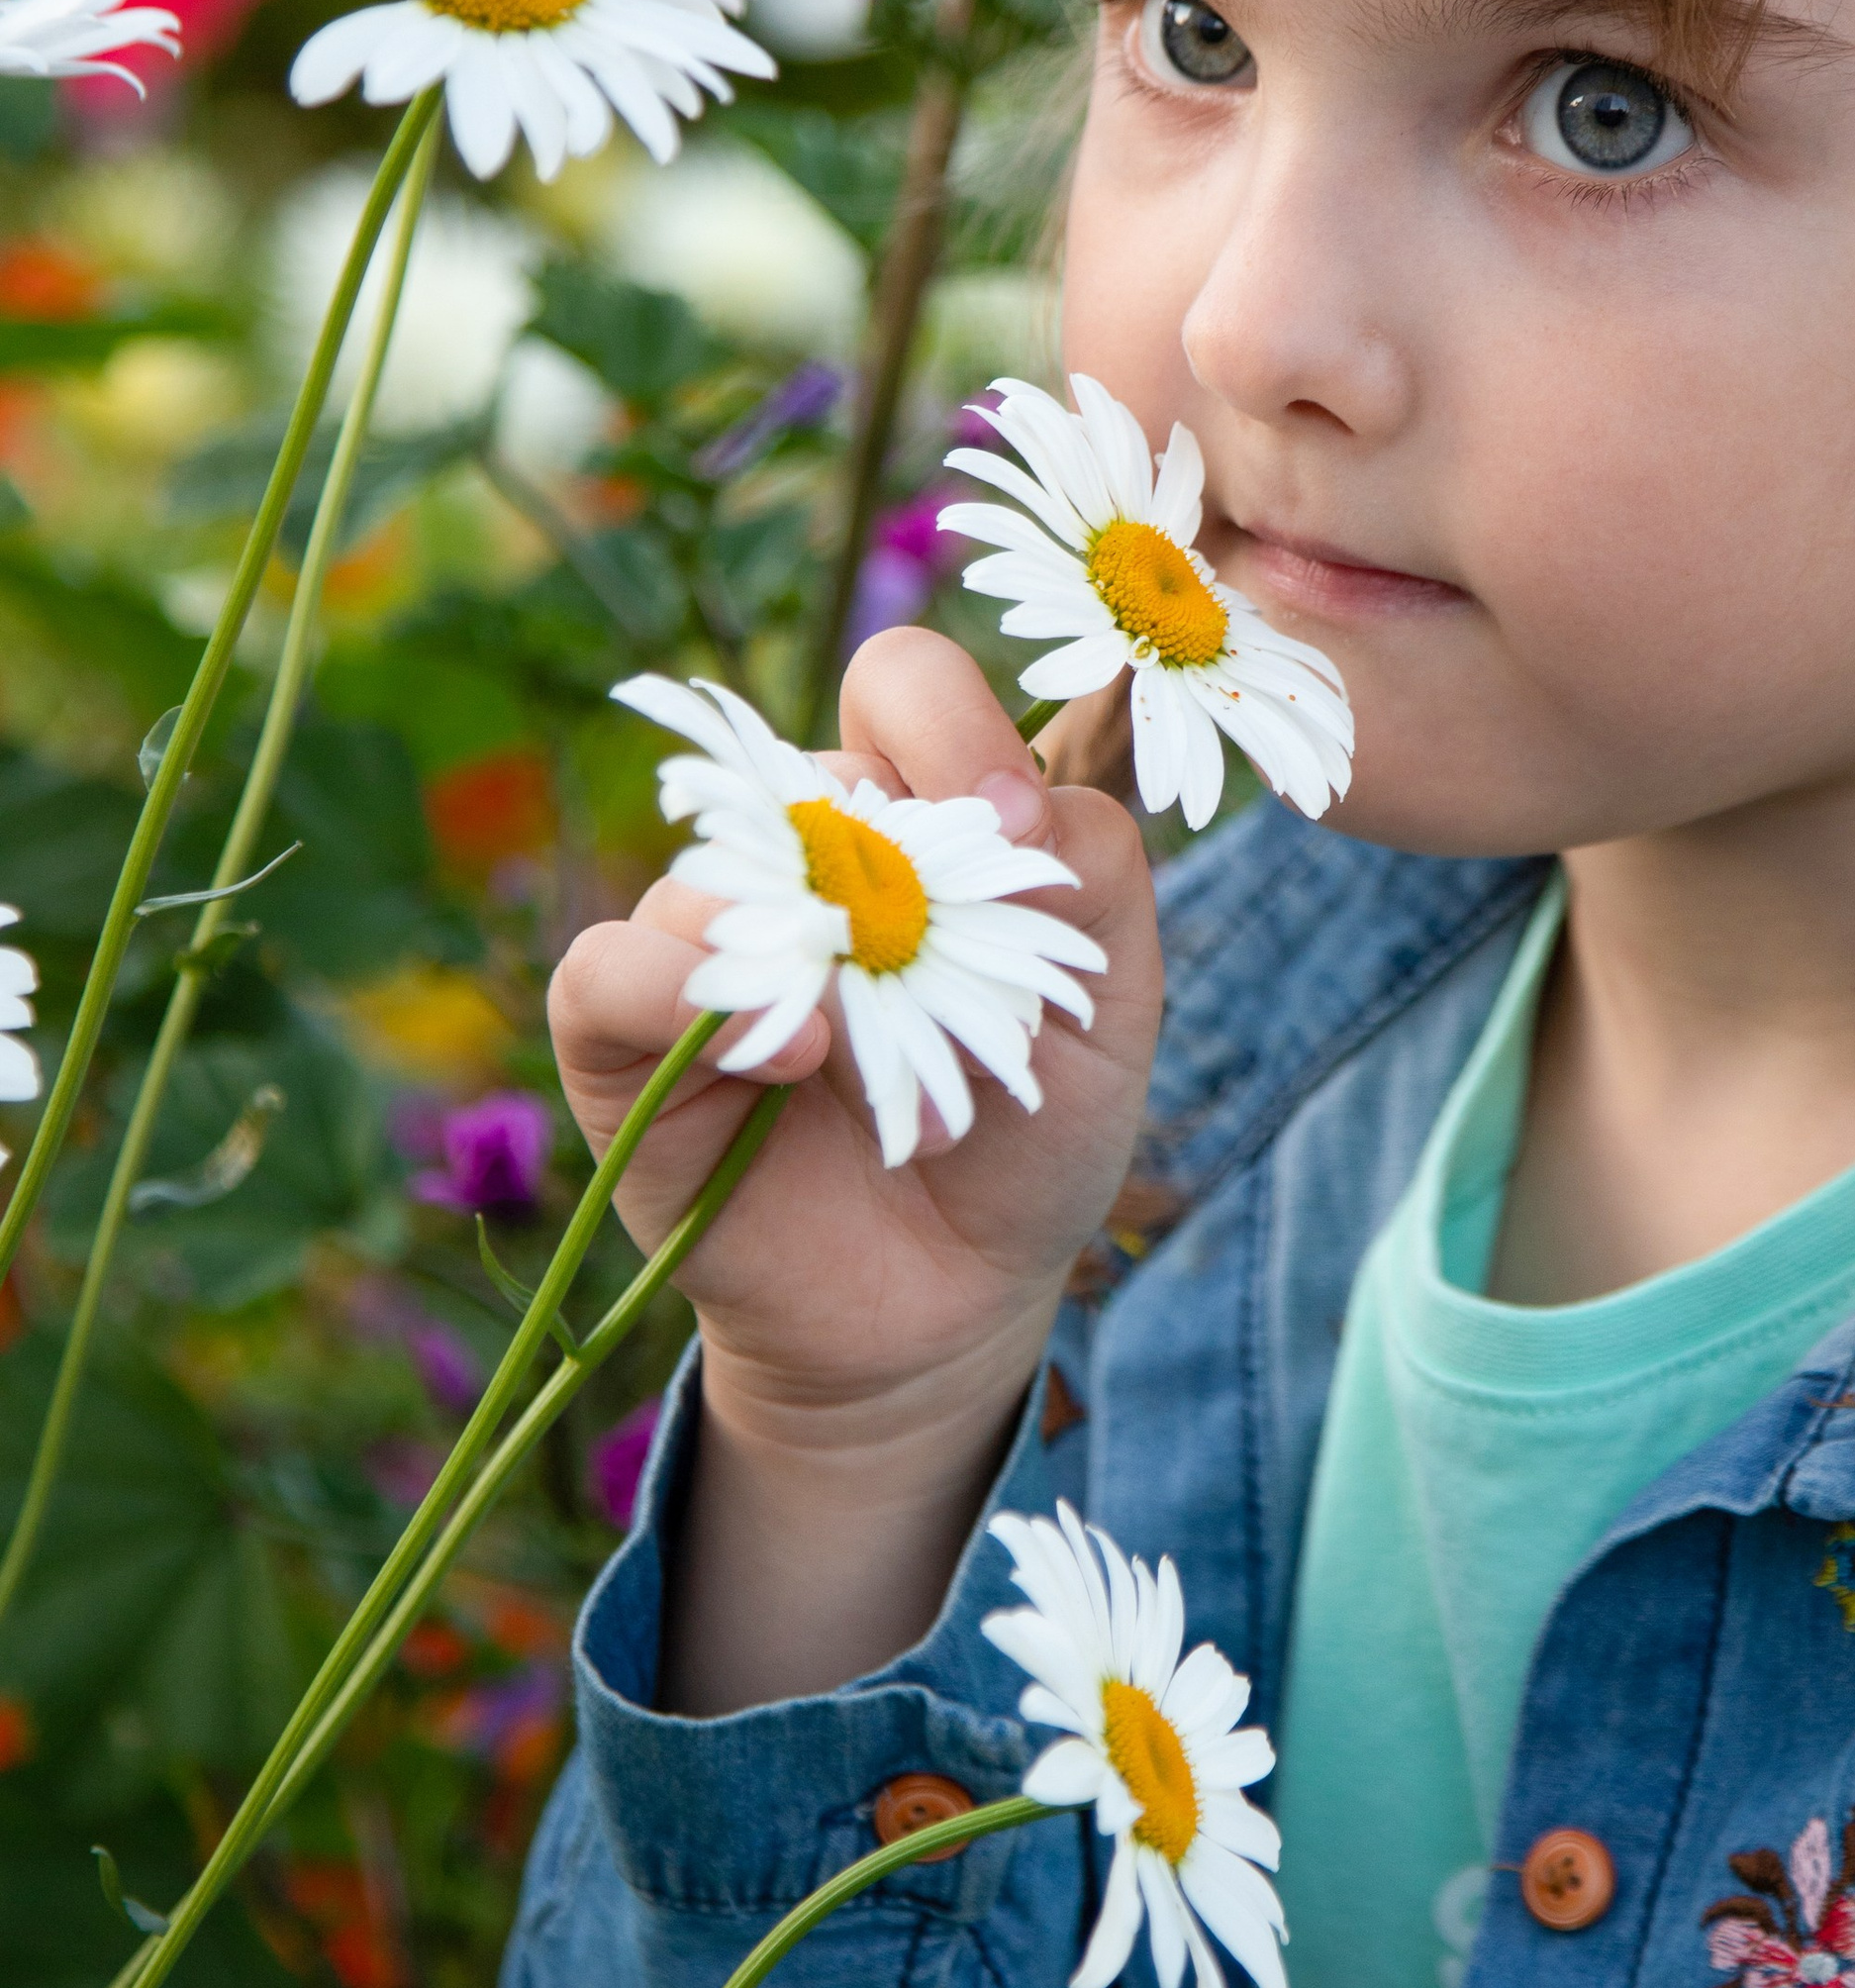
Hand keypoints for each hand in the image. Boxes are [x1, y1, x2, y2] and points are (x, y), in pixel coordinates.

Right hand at [547, 628, 1162, 1454]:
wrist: (949, 1300)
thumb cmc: (1029, 1130)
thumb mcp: (1113, 1000)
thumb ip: (1096, 871)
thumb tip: (1008, 803)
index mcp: (913, 814)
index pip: (905, 687)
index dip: (957, 731)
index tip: (1020, 832)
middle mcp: (796, 855)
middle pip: (800, 765)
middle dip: (892, 870)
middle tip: (951, 971)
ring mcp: (706, 937)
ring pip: (713, 866)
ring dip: (819, 967)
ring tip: (896, 1079)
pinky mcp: (621, 1033)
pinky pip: (610, 968)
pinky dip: (681, 994)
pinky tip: (782, 1056)